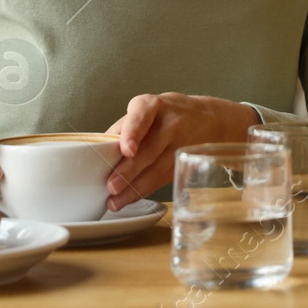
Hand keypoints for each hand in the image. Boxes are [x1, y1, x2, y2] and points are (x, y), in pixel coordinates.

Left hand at [105, 94, 258, 210]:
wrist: (211, 119)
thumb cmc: (167, 114)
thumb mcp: (148, 109)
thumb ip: (124, 127)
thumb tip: (96, 151)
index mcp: (154, 105)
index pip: (142, 116)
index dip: (133, 132)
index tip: (126, 149)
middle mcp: (171, 122)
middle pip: (149, 149)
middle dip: (129, 170)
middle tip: (111, 186)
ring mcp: (182, 143)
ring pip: (156, 169)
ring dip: (134, 188)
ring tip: (114, 201)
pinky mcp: (186, 162)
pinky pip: (163, 178)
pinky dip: (145, 190)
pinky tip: (131, 198)